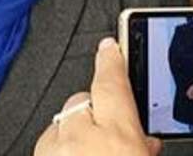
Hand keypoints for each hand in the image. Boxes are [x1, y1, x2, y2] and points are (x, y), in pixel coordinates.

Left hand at [34, 38, 159, 155]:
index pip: (112, 84)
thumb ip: (140, 145)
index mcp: (117, 139)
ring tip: (89, 154)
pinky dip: (58, 147)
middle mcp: (81, 140)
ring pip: (61, 120)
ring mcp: (54, 149)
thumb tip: (146, 141)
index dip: (111, 62)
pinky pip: (47, 140)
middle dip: (94, 111)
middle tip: (107, 137)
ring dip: (74, 132)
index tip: (109, 46)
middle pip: (81, 100)